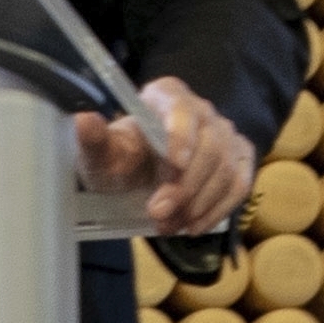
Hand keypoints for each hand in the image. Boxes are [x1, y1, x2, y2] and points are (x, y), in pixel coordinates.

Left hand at [73, 74, 257, 236]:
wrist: (138, 175)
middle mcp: (202, 110)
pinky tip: (195, 226)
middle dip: (185, 186)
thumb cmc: (121, 159)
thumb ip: (95, 140)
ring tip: (169, 225)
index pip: (182, 109)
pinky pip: (240, 184)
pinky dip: (219, 209)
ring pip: (226, 169)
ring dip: (199, 204)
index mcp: (167, 96)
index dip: (182, 135)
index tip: (174, 164)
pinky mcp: (238, 159)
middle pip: (210, 146)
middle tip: (158, 214)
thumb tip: (83, 119)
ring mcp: (225, 134)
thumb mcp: (102, 155)